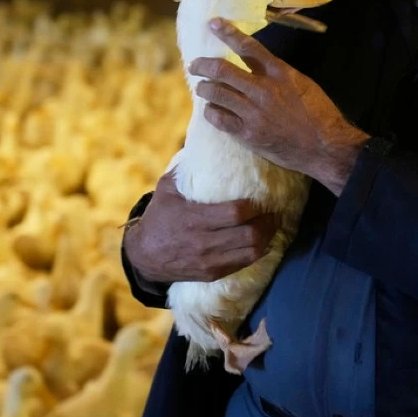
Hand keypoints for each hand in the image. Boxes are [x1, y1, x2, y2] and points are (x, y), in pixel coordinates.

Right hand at [123, 169, 280, 282]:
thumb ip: (186, 169)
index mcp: (194, 218)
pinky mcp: (212, 273)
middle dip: (267, 223)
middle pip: (249, 234)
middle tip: (274, 212)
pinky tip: (264, 242)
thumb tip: (205, 143)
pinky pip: (243, 264)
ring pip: (250, 252)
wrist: (143, 255)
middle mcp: (204, 242)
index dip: (254, 207)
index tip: (262, 198)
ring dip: (267, 238)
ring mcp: (209, 260)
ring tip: (272, 226)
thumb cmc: (159, 216)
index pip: (235, 213)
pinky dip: (258, 252)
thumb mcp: (167, 189)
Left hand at [189, 17, 369, 194]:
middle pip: (222, 70)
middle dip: (203, 65)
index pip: (247, 46)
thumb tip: (256, 66)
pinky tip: (211, 110)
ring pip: (216, 93)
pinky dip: (211, 111)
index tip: (213, 24)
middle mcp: (263, 90)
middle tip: (195, 65)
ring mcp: (254, 113)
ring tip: (202, 87)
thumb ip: (277, 74)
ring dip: (204, 88)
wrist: (325, 146)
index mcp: (279, 73)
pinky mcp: (248, 134)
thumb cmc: (318, 113)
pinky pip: (219, 119)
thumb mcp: (302, 83)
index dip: (228, 33)